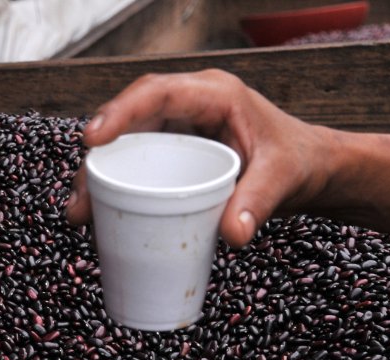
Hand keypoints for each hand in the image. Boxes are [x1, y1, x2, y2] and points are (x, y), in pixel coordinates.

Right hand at [65, 69, 334, 248]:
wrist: (310, 171)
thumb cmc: (299, 163)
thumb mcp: (283, 179)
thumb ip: (259, 203)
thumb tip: (232, 236)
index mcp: (213, 96)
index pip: (156, 93)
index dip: (119, 112)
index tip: (92, 139)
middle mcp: (187, 108)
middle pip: (128, 124)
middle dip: (97, 161)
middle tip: (79, 201)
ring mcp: (177, 131)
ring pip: (126, 148)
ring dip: (98, 179)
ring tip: (80, 216)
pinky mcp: (174, 156)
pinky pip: (136, 166)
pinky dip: (115, 190)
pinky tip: (98, 219)